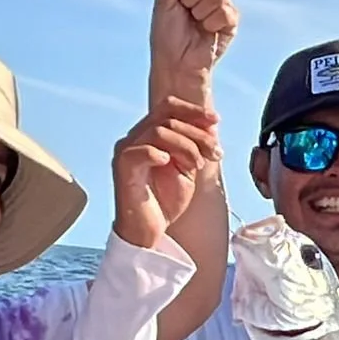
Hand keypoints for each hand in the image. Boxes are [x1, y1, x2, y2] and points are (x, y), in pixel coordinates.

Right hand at [112, 97, 222, 250]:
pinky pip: (139, 151)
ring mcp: (126, 152)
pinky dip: (158, 154)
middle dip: (197, 133)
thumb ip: (195, 145)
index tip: (215, 120)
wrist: (149, 231)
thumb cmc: (165, 200)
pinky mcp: (123, 169)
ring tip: (196, 165)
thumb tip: (211, 123)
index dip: (193, 111)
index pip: (168, 108)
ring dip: (186, 146)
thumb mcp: (188, 167)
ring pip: (159, 131)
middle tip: (214, 153)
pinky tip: (169, 163)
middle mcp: (134, 139)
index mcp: (147, 135)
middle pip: (168, 118)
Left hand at [149, 0, 238, 103]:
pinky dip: (212, 24)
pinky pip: (226, 12)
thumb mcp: (163, 0)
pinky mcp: (231, 21)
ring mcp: (221, 5)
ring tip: (196, 24)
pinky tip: (207, 32)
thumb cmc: (167, 35)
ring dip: (201, 13)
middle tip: (186, 14)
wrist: (177, 63)